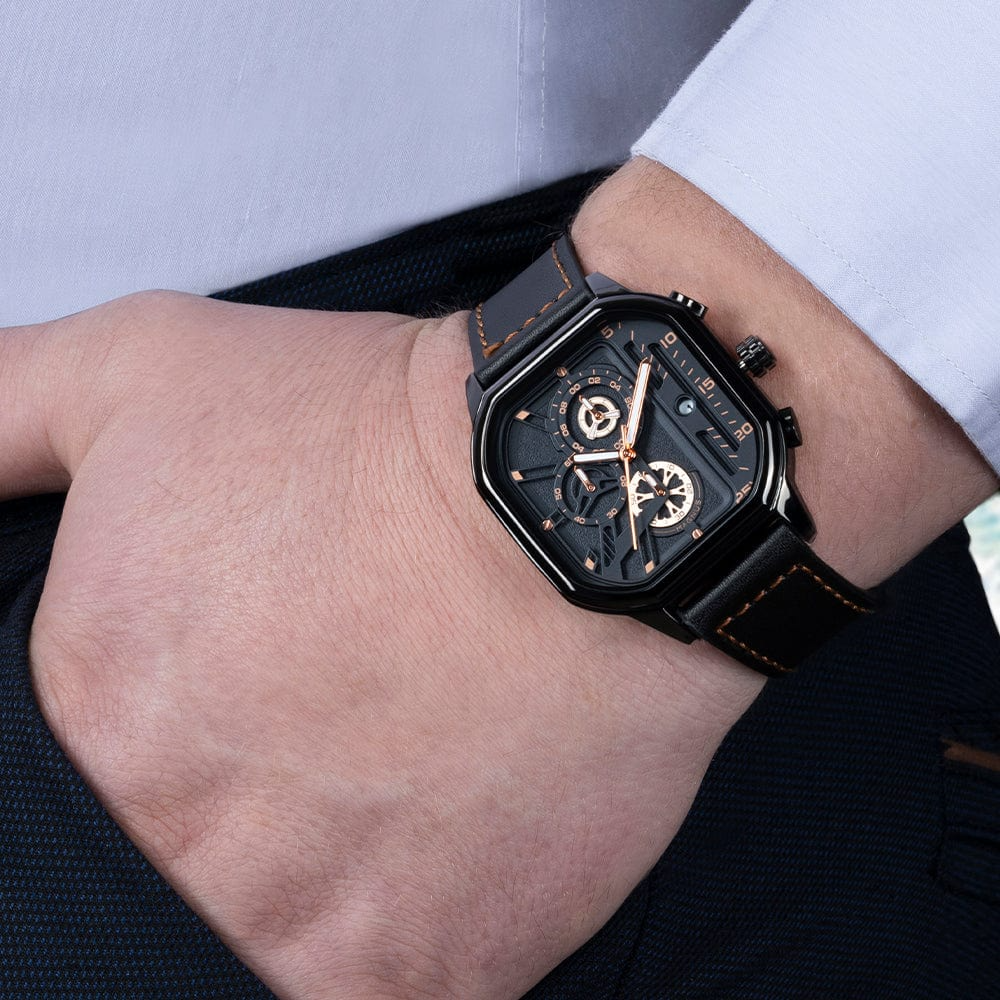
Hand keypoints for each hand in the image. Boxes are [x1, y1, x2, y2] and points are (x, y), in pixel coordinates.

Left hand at [3, 291, 761, 998]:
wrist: (580, 506)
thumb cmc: (378, 437)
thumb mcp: (145, 372)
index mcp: (96, 718)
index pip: (56, 810)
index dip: (154, 755)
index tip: (213, 734)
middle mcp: (184, 845)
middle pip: (167, 886)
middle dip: (229, 822)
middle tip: (309, 754)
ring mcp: (312, 926)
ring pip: (264, 954)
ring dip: (312, 890)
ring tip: (373, 798)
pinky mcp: (438, 972)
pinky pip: (383, 994)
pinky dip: (396, 940)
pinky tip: (429, 850)